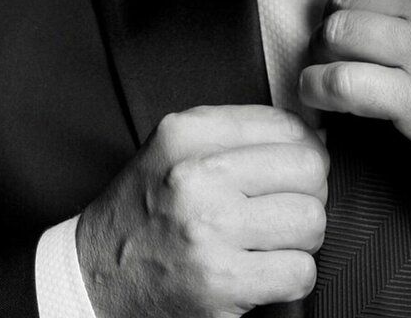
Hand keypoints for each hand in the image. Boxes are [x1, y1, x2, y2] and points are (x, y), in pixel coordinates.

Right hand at [76, 105, 327, 317]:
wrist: (93, 277)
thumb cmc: (144, 211)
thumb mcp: (176, 148)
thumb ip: (239, 132)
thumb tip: (316, 134)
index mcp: (188, 134)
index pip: (287, 126)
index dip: (303, 148)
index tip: (294, 166)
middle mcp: (197, 177)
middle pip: (309, 170)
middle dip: (309, 190)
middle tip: (288, 204)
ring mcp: (209, 231)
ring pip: (311, 220)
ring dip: (302, 236)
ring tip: (273, 239)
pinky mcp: (220, 285)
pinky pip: (300, 272)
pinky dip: (293, 276)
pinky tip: (266, 271)